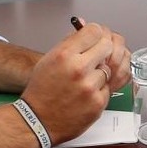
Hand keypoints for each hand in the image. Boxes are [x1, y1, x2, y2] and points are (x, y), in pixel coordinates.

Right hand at [20, 22, 126, 140]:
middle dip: (102, 50)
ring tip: (84, 81)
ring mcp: (90, 87)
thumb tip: (85, 27)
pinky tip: (85, 94)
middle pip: (107, 46)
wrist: (38, 121)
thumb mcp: (49, 59)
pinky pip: (108, 87)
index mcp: (64, 55)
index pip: (95, 31)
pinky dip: (99, 90)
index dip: (95, 34)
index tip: (94, 38)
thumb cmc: (42, 90)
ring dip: (99, 73)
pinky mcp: (98, 102)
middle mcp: (78, 69)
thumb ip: (70, 42)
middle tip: (94, 57)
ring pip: (108, 69)